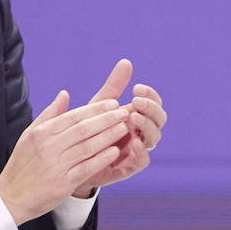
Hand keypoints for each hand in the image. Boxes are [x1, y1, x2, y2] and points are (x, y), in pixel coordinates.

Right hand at [0, 90, 126, 224]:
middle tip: (125, 112)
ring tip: (124, 128)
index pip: (74, 116)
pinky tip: (115, 152)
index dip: (96, 109)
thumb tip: (65, 94)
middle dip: (107, 119)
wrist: (10, 197)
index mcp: (42, 132)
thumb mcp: (30, 134)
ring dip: (108, 136)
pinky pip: (87, 168)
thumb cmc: (22, 164)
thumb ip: (50, 114)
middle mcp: (49, 146)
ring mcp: (56, 165)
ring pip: (88, 147)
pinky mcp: (63, 183)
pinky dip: (101, 159)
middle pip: (84, 129)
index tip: (113, 103)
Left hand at [74, 58, 167, 192]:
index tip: (137, 87)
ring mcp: (136, 150)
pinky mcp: (128, 167)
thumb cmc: (87, 130)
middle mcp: (140, 132)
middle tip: (136, 101)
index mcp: (136, 116)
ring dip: (147, 125)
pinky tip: (134, 142)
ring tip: (133, 116)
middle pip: (160, 120)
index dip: (151, 95)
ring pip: (155, 138)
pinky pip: (143, 161)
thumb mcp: (99, 105)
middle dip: (151, 108)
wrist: (71, 159)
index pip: (154, 104)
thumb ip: (114, 86)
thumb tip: (126, 61)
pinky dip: (142, 151)